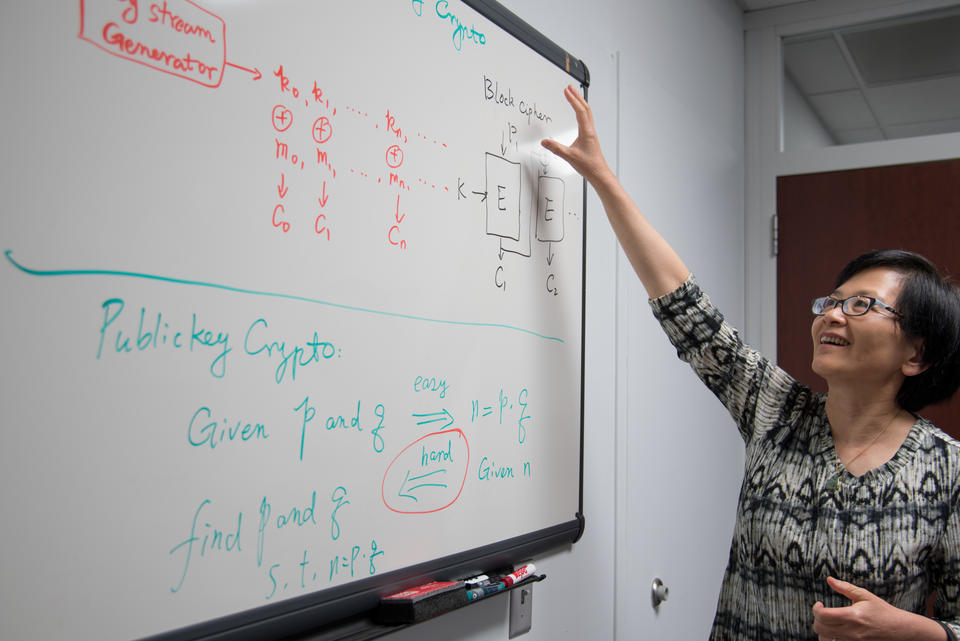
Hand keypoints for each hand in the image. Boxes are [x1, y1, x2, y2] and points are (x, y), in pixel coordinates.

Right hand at [540, 85, 611, 184]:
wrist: (599, 173)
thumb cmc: (589, 165)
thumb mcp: (569, 156)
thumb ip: (556, 148)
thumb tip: (544, 142)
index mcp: (587, 132)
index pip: (580, 111)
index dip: (572, 100)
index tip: (566, 91)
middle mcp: (590, 130)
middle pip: (585, 108)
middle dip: (577, 96)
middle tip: (570, 87)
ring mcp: (591, 133)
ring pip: (587, 113)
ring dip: (580, 102)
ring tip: (573, 96)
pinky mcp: (590, 137)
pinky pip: (587, 119)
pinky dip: (582, 111)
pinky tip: (578, 113)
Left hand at [812, 576, 946, 640]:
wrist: (899, 629)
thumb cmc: (882, 611)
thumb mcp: (865, 595)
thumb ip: (845, 587)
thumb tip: (829, 579)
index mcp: (852, 616)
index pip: (823, 616)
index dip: (816, 609)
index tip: (819, 604)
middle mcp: (851, 631)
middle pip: (820, 628)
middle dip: (817, 619)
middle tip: (823, 612)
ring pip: (826, 639)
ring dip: (822, 630)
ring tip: (828, 622)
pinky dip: (831, 638)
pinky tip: (834, 631)